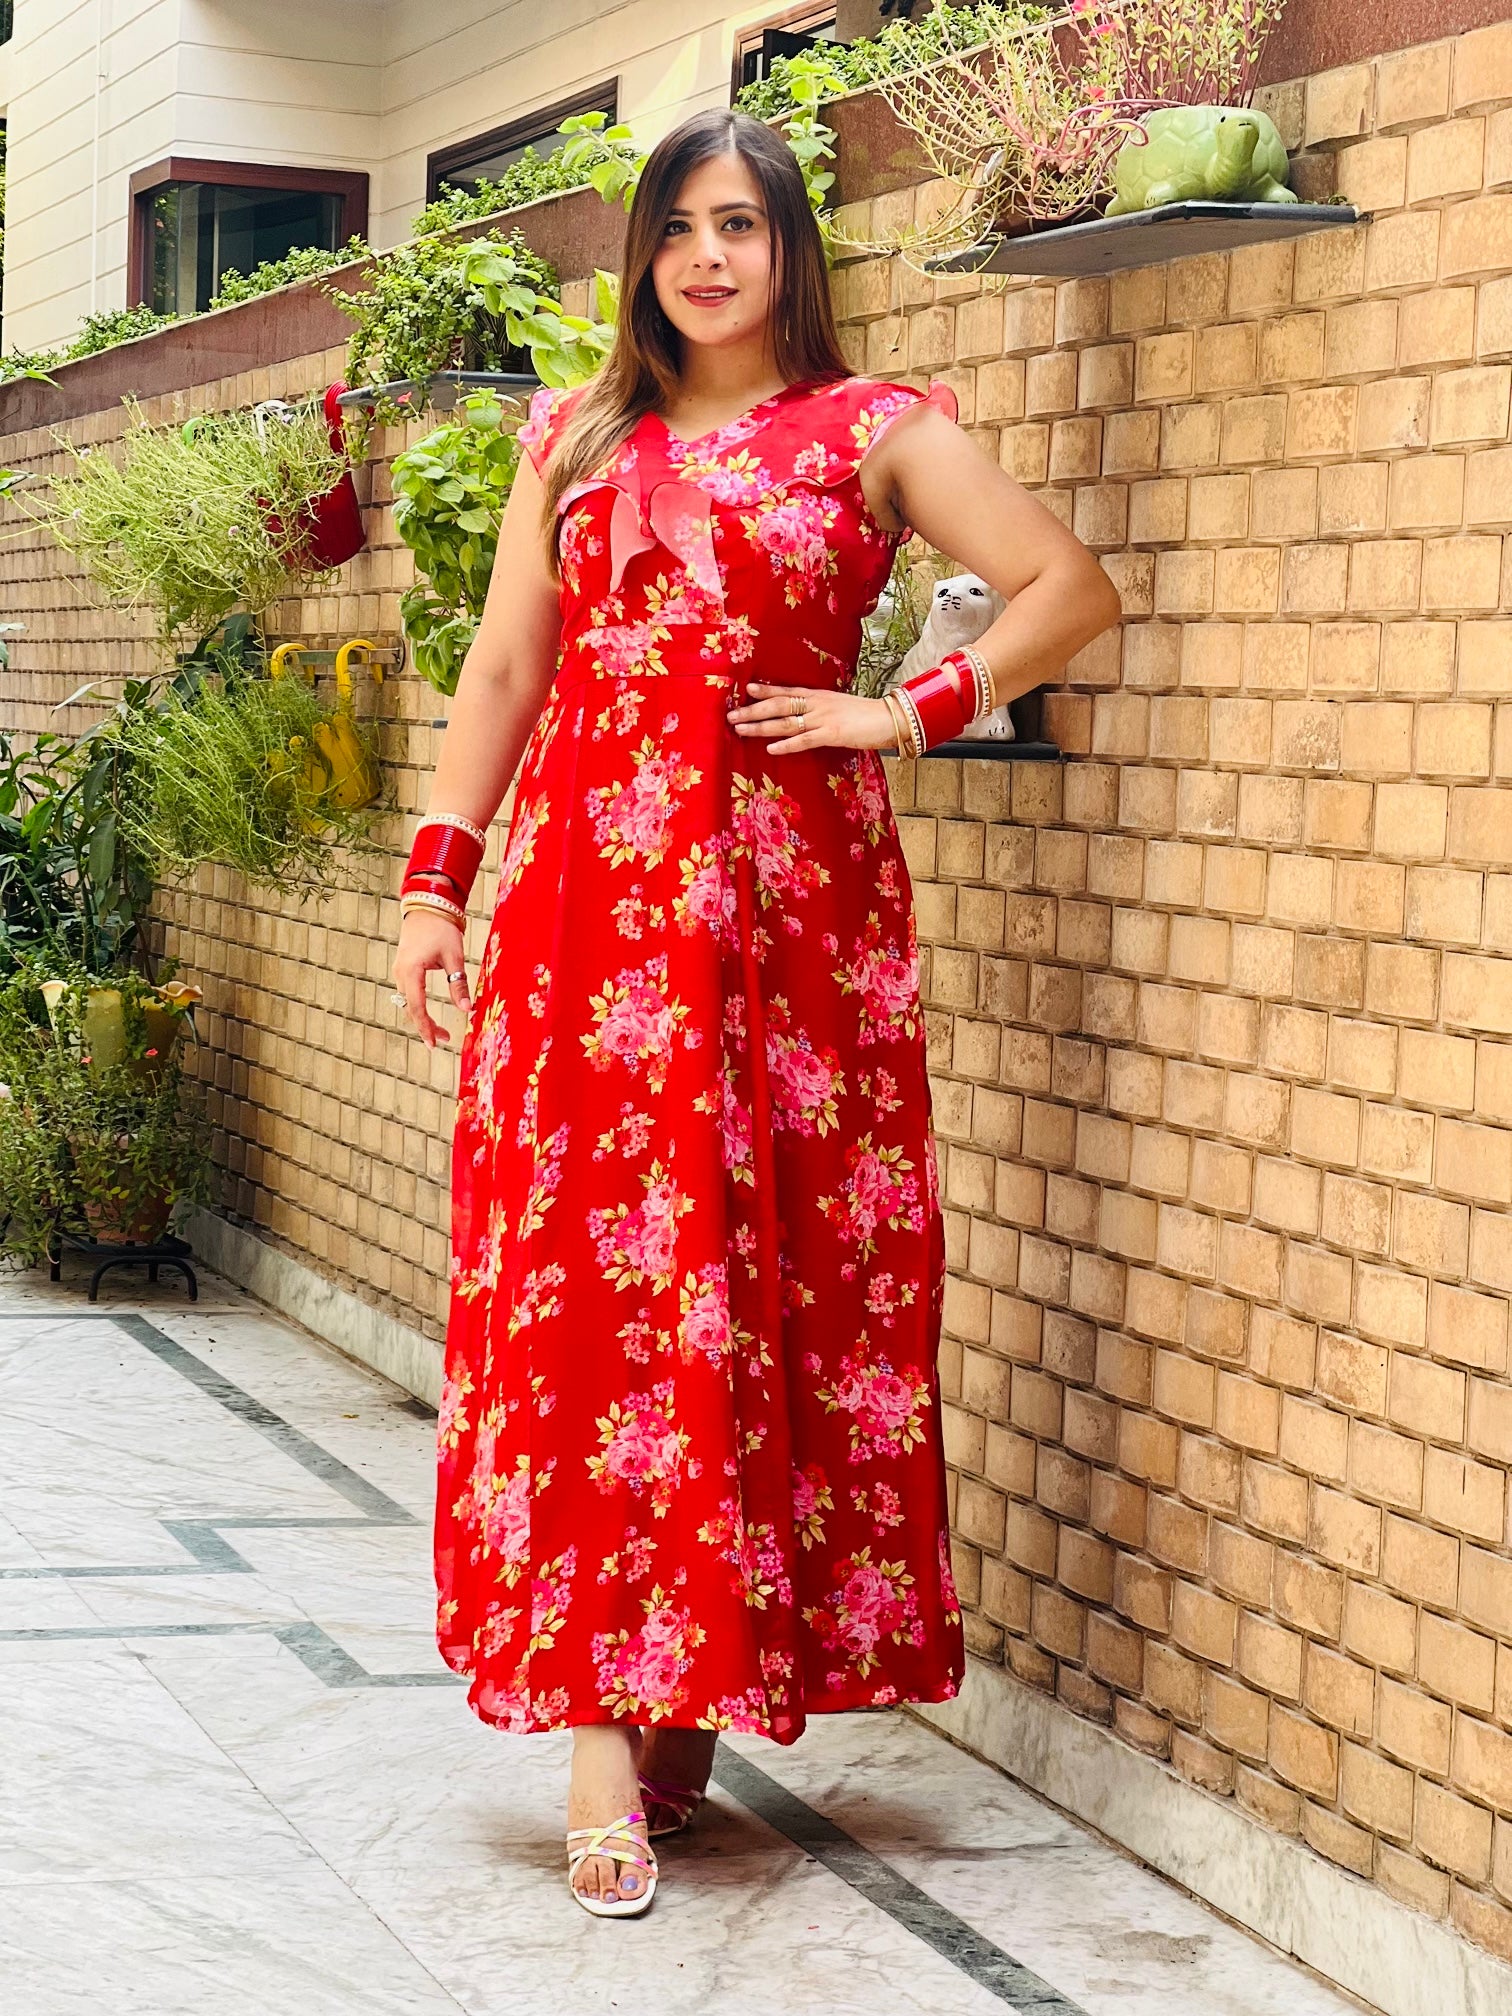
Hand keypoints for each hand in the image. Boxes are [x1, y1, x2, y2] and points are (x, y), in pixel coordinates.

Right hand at [395, 911, 469, 1048]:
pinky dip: (417, 1006)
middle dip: (426, 1026)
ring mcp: (400, 970)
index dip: (426, 1028)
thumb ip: (459, 984)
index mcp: (411, 972)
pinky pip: (408, 993)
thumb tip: (467, 1009)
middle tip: (443, 1039)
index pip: (417, 1008)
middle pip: (410, 1009)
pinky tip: (427, 1012)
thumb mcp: (454, 957)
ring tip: (439, 1030)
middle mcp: (401, 974)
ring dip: (421, 1017)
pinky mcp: (403, 967)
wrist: (428, 906)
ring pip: (408, 1002)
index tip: (434, 1044)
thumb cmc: (442, 928)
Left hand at [725, 681, 897, 754]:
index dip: (765, 690)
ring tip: (740, 728)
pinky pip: (804, 740)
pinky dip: (786, 744)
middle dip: (753, 710)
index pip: (786, 691)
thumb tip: (803, 716)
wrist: (889, 718)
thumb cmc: (865, 715)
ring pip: (785, 722)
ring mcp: (823, 718)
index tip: (745, 689)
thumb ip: (819, 709)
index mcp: (818, 695)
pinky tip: (771, 748)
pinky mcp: (832, 733)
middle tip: (731, 715)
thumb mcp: (838, 706)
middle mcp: (816, 703)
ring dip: (760, 726)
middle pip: (778, 705)